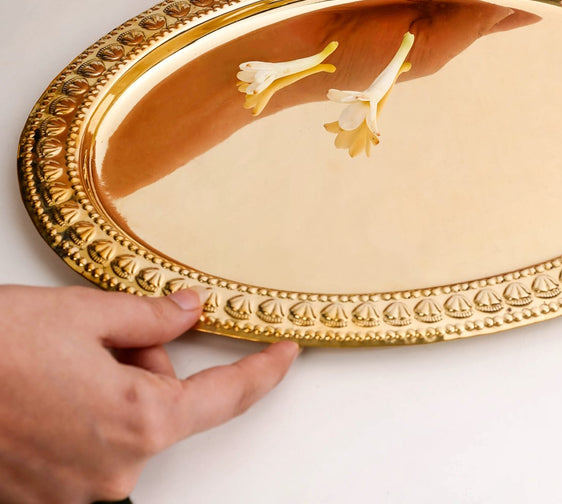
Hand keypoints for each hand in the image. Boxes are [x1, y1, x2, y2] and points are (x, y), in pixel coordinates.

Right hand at [0, 285, 298, 502]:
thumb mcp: (86, 313)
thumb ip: (152, 317)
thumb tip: (190, 310)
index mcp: (138, 422)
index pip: (226, 397)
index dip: (264, 372)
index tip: (286, 355)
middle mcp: (113, 472)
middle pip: (165, 405)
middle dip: (148, 363)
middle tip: (103, 333)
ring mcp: (74, 494)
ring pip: (126, 425)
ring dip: (112, 387)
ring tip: (58, 361)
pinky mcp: (41, 500)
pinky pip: (89, 448)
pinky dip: (83, 414)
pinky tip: (46, 389)